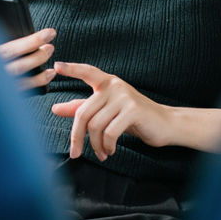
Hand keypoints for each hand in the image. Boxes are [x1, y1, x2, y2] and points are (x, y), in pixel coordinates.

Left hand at [50, 62, 172, 160]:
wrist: (165, 124)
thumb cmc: (133, 117)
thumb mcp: (106, 111)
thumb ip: (82, 108)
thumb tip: (55, 108)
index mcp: (106, 83)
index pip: (87, 72)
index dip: (71, 69)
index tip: (56, 66)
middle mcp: (114, 86)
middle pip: (83, 113)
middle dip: (77, 137)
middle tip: (75, 153)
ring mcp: (124, 97)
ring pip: (96, 125)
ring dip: (95, 145)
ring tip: (101, 153)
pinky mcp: (133, 110)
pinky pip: (110, 132)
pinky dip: (107, 146)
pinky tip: (110, 150)